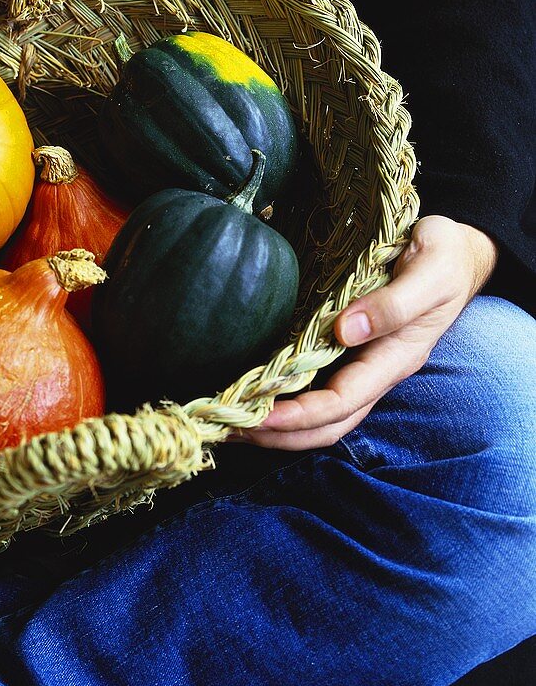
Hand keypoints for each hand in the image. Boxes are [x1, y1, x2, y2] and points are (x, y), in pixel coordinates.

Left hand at [242, 215, 497, 450]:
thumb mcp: (429, 274)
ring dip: (277, 424)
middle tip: (228, 426)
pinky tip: (253, 392)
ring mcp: (363, 364)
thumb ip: (393, 304)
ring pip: (320, 414)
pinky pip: (316, 387)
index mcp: (395, 359)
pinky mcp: (350, 351)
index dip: (301, 415)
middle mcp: (375, 370)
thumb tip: (345, 331)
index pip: (342, 402)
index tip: (259, 415)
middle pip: (327, 423)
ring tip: (230, 419)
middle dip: (279, 434)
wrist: (458, 252)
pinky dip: (283, 398)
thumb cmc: (444, 259)